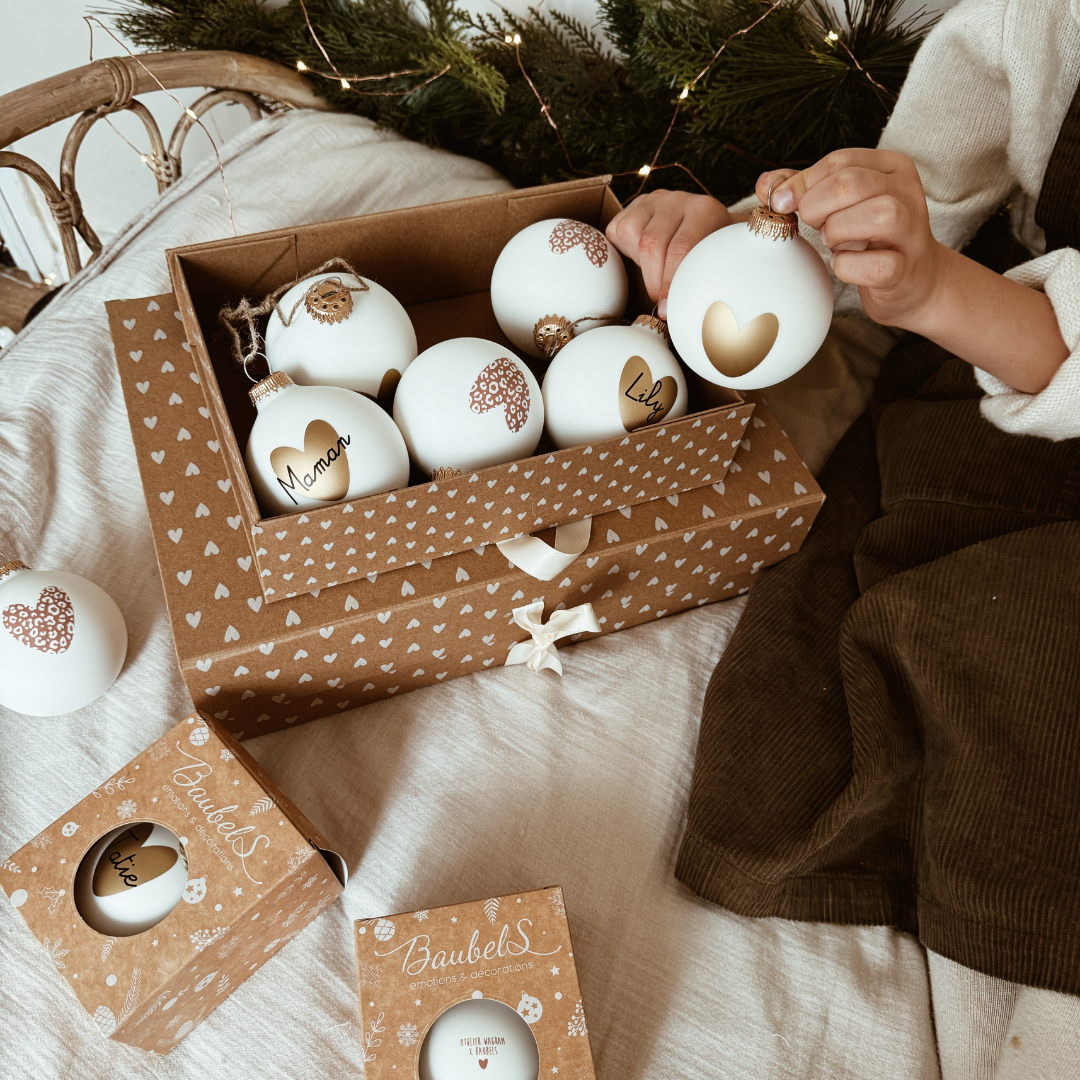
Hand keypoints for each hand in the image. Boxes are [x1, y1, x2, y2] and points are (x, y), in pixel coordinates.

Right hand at [606, 190, 730, 317]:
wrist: (704, 231)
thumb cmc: (709, 256)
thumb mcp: (713, 265)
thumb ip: (703, 281)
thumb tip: (685, 319)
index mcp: (706, 211)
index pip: (681, 248)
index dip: (669, 283)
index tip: (666, 310)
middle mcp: (678, 201)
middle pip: (652, 243)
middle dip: (652, 281)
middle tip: (658, 304)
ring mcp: (654, 201)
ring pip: (631, 233)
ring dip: (639, 265)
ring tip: (653, 278)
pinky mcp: (633, 206)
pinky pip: (617, 230)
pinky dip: (624, 251)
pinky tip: (641, 260)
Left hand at [756, 150, 943, 328]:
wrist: (914, 281)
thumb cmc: (872, 239)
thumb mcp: (842, 206)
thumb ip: (805, 190)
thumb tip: (765, 184)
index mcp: (891, 167)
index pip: (839, 161)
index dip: (803, 183)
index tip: (783, 204)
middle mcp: (907, 191)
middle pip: (850, 183)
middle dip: (816, 207)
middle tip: (815, 226)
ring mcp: (912, 230)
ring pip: (874, 215)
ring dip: (836, 232)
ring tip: (833, 243)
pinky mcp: (905, 268)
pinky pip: (873, 265)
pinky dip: (847, 267)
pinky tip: (843, 264)